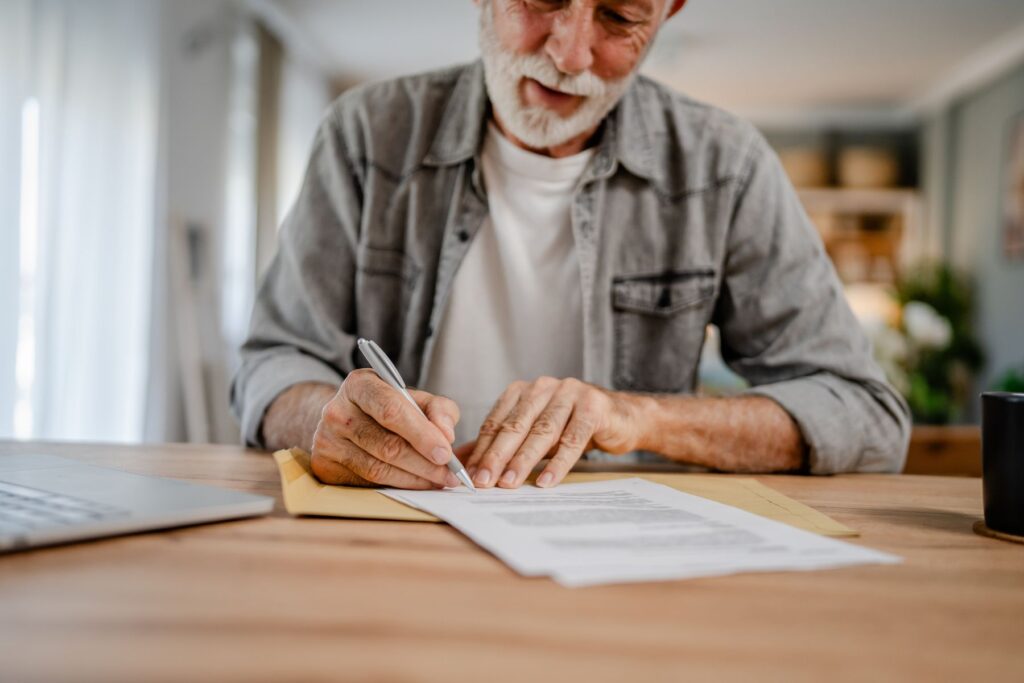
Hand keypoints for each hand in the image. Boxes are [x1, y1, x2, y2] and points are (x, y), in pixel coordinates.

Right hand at [310, 369, 461, 488]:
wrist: (345, 419)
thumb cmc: (388, 407)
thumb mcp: (415, 398)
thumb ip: (439, 410)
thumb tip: (446, 435)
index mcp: (359, 384)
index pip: (392, 410)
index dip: (422, 434)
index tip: (446, 453)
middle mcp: (336, 410)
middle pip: (387, 445)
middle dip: (425, 463)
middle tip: (449, 474)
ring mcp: (326, 440)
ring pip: (378, 469)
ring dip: (414, 479)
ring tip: (438, 480)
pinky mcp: (324, 465)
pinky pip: (367, 482)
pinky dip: (397, 486)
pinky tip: (415, 483)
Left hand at [462, 377, 647, 488]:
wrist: (623, 417)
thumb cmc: (574, 425)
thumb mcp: (535, 432)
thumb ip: (501, 443)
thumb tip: (462, 460)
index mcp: (524, 391)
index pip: (496, 422)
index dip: (482, 450)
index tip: (469, 475)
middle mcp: (544, 387)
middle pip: (515, 426)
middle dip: (496, 456)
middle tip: (483, 482)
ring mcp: (570, 393)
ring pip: (541, 432)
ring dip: (523, 460)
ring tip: (509, 483)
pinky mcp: (593, 407)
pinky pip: (572, 439)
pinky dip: (558, 463)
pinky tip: (546, 481)